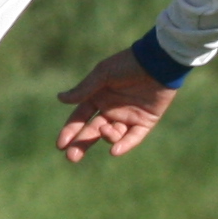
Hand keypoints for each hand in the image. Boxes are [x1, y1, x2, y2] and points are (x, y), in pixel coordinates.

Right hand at [55, 50, 176, 163]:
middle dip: (81, 144)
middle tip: (72, 157)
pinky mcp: (145, 122)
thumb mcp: (103, 74)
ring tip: (105, 130)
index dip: (70, 131)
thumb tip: (60, 98)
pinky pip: (133, 137)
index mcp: (98, 97)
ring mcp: (128, 117)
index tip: (60, 145)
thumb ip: (84, 89)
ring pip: (113, 135)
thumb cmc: (127, 64)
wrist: (157, 61)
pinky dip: (124, 145)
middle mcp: (111, 109)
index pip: (80, 118)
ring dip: (107, 136)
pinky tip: (115, 151)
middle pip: (93, 131)